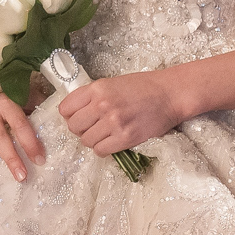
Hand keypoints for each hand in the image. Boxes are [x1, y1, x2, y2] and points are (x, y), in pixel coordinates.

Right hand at [0, 92, 44, 189]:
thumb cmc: (9, 90)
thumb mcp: (25, 94)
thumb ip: (37, 108)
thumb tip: (59, 123)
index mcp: (5, 103)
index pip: (20, 125)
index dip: (30, 142)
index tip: (40, 159)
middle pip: (0, 139)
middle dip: (11, 159)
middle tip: (21, 176)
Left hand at [58, 70, 183, 156]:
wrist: (170, 94)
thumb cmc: (143, 87)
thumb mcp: (112, 84)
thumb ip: (92, 96)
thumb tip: (75, 112)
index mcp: (97, 89)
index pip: (65, 108)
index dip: (69, 115)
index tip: (78, 117)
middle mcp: (102, 105)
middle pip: (73, 126)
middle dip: (80, 129)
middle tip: (92, 128)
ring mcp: (113, 122)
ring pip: (86, 141)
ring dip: (93, 140)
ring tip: (104, 135)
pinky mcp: (126, 137)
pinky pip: (101, 151)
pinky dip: (103, 149)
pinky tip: (111, 142)